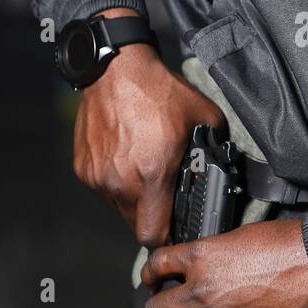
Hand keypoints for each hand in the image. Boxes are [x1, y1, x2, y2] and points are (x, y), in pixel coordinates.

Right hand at [70, 8, 223, 247]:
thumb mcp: (203, 117)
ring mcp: (98, 176)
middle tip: (164, 197)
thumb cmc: (158, 91)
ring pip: (118, 208)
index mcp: (152, 175)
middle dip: (152, 218)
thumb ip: (215, 147)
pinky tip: (126, 159)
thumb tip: (223, 163)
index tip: (174, 230)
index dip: (167, 238)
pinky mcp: (84, 168)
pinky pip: (103, 189)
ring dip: (133, 200)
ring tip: (145, 172)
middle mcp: (121, 182)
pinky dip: (115, 183)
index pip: (154, 234)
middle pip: (136, 225)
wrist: (115, 69)